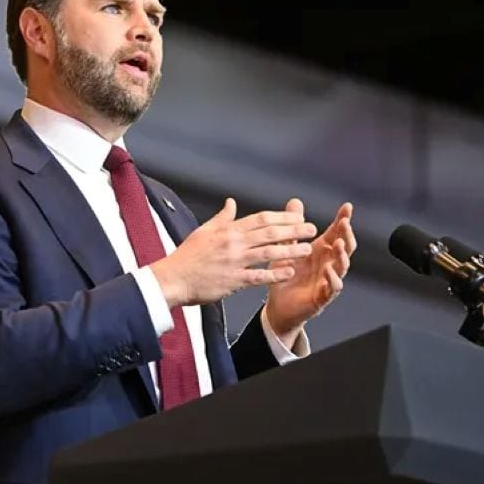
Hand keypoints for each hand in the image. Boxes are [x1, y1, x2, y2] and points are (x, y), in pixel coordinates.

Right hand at [151, 198, 316, 307]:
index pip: (261, 219)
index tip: (298, 218)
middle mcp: (234, 243)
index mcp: (228, 230)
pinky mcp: (233, 280)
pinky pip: (258, 276)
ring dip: (290, 250)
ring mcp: (234, 261)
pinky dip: (274, 274)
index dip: (282, 218)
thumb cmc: (187, 256)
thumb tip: (231, 202)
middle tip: (311, 229)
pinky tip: (289, 272)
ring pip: (268, 253)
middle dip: (293, 230)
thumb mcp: (204, 231)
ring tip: (307, 250)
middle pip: (269, 233)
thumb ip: (222, 218)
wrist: (172, 279)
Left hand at [264, 200, 355, 345]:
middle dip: (347, 235)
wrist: (278, 306)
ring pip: (342, 267)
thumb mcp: (287, 248)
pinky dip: (332, 279)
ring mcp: (328, 281)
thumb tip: (295, 201)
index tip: (347, 207)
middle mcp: (328, 264)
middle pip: (345, 248)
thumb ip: (293, 228)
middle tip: (345, 223)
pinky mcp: (322, 297)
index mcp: (321, 252)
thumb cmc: (286, 276)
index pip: (337, 233)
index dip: (343, 220)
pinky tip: (328, 270)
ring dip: (343, 255)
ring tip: (339, 244)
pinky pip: (332, 288)